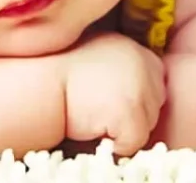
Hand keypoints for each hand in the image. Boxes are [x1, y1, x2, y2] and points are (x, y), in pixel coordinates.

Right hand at [62, 32, 165, 155]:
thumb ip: (123, 63)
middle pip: (155, 104)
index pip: (156, 81)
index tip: (111, 97)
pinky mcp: (130, 112)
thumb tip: (135, 84)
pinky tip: (94, 130)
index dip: (135, 95)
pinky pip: (134, 142)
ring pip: (147, 125)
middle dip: (134, 112)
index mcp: (138, 50)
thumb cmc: (61, 71)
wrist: (39, 83)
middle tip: (101, 108)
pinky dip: (117, 146)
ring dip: (125, 128)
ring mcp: (140, 89)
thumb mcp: (99, 51)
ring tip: (95, 115)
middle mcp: (145, 65)